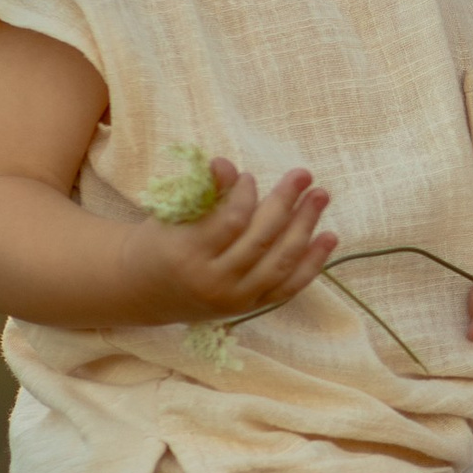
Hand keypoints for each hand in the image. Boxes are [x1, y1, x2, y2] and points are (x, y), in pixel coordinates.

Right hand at [132, 158, 336, 325]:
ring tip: (320, 197)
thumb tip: (225, 164)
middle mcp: (213, 282)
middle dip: (285, 203)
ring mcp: (235, 299)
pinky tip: (328, 237)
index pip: (230, 221)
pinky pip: (288, 287)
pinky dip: (312, 263)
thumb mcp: (172, 214)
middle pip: (261, 240)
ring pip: (280, 262)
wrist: (144, 291)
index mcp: (187, 254)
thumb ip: (202, 192)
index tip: (250, 177)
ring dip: (305, 227)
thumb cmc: (159, 243)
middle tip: (303, 174)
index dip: (245, 195)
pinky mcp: (249, 307)